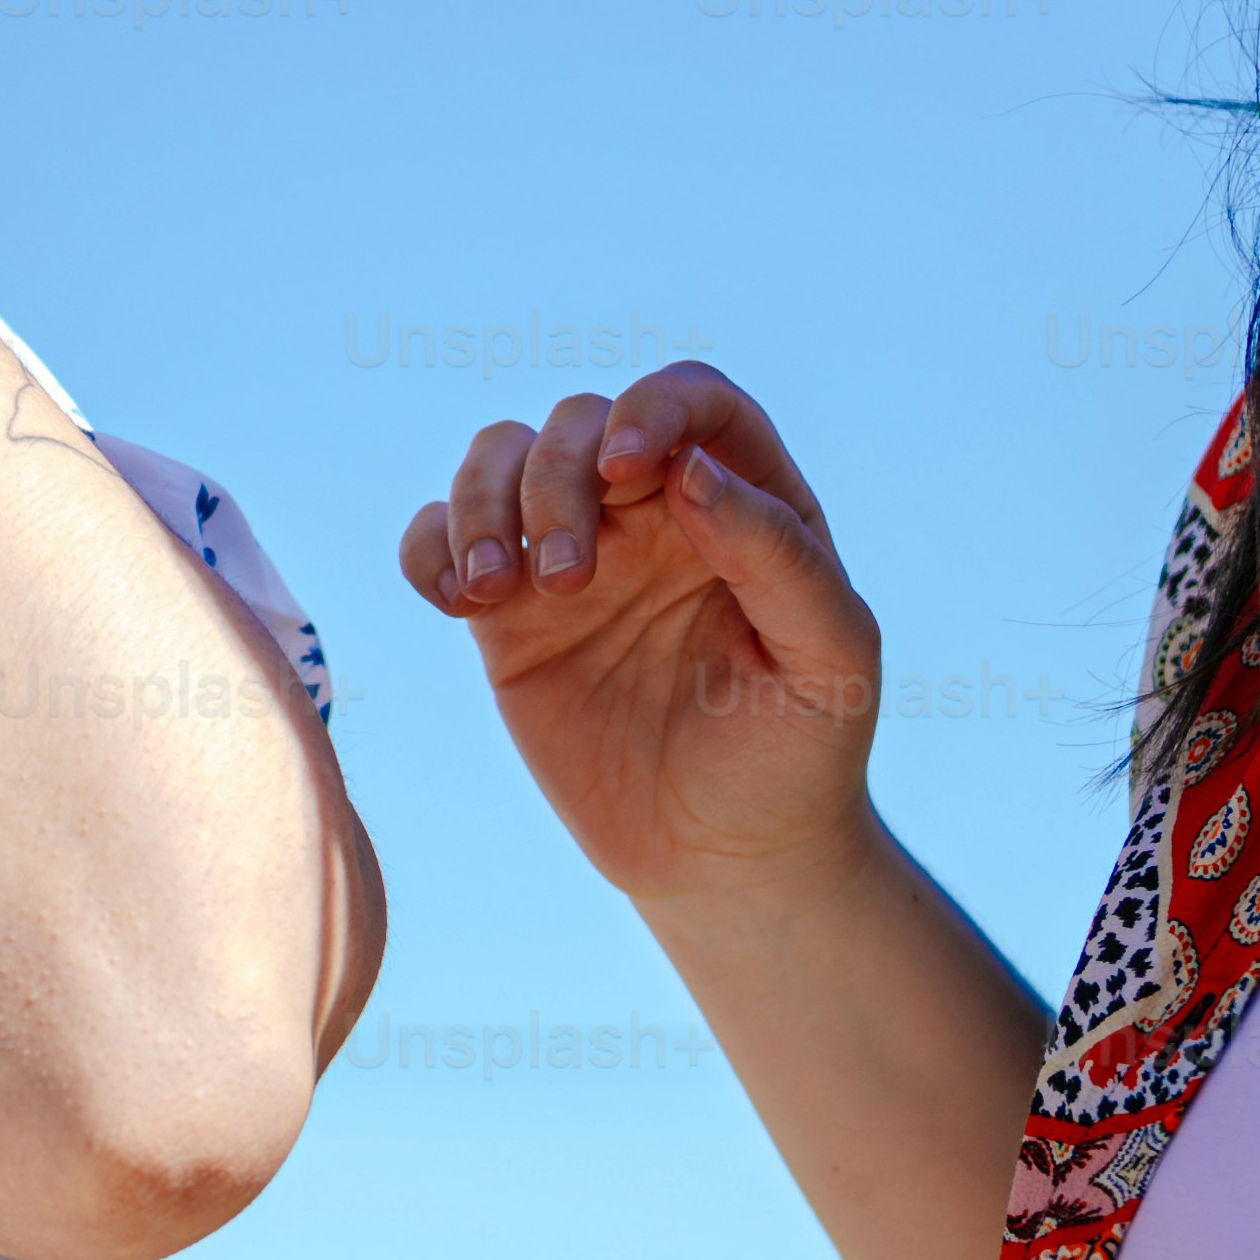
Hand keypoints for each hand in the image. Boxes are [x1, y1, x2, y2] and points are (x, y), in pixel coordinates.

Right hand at [393, 360, 894, 908]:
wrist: (727, 859)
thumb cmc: (799, 753)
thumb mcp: (830, 659)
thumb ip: (778, 558)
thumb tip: (692, 471)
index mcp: (745, 502)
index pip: (694, 400)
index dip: (654, 407)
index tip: (627, 469)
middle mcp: (654, 513)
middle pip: (581, 423)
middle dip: (557, 480)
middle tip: (570, 582)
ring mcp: (575, 559)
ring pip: (501, 458)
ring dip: (483, 504)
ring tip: (495, 593)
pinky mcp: (510, 619)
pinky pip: (441, 538)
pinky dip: (429, 548)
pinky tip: (455, 604)